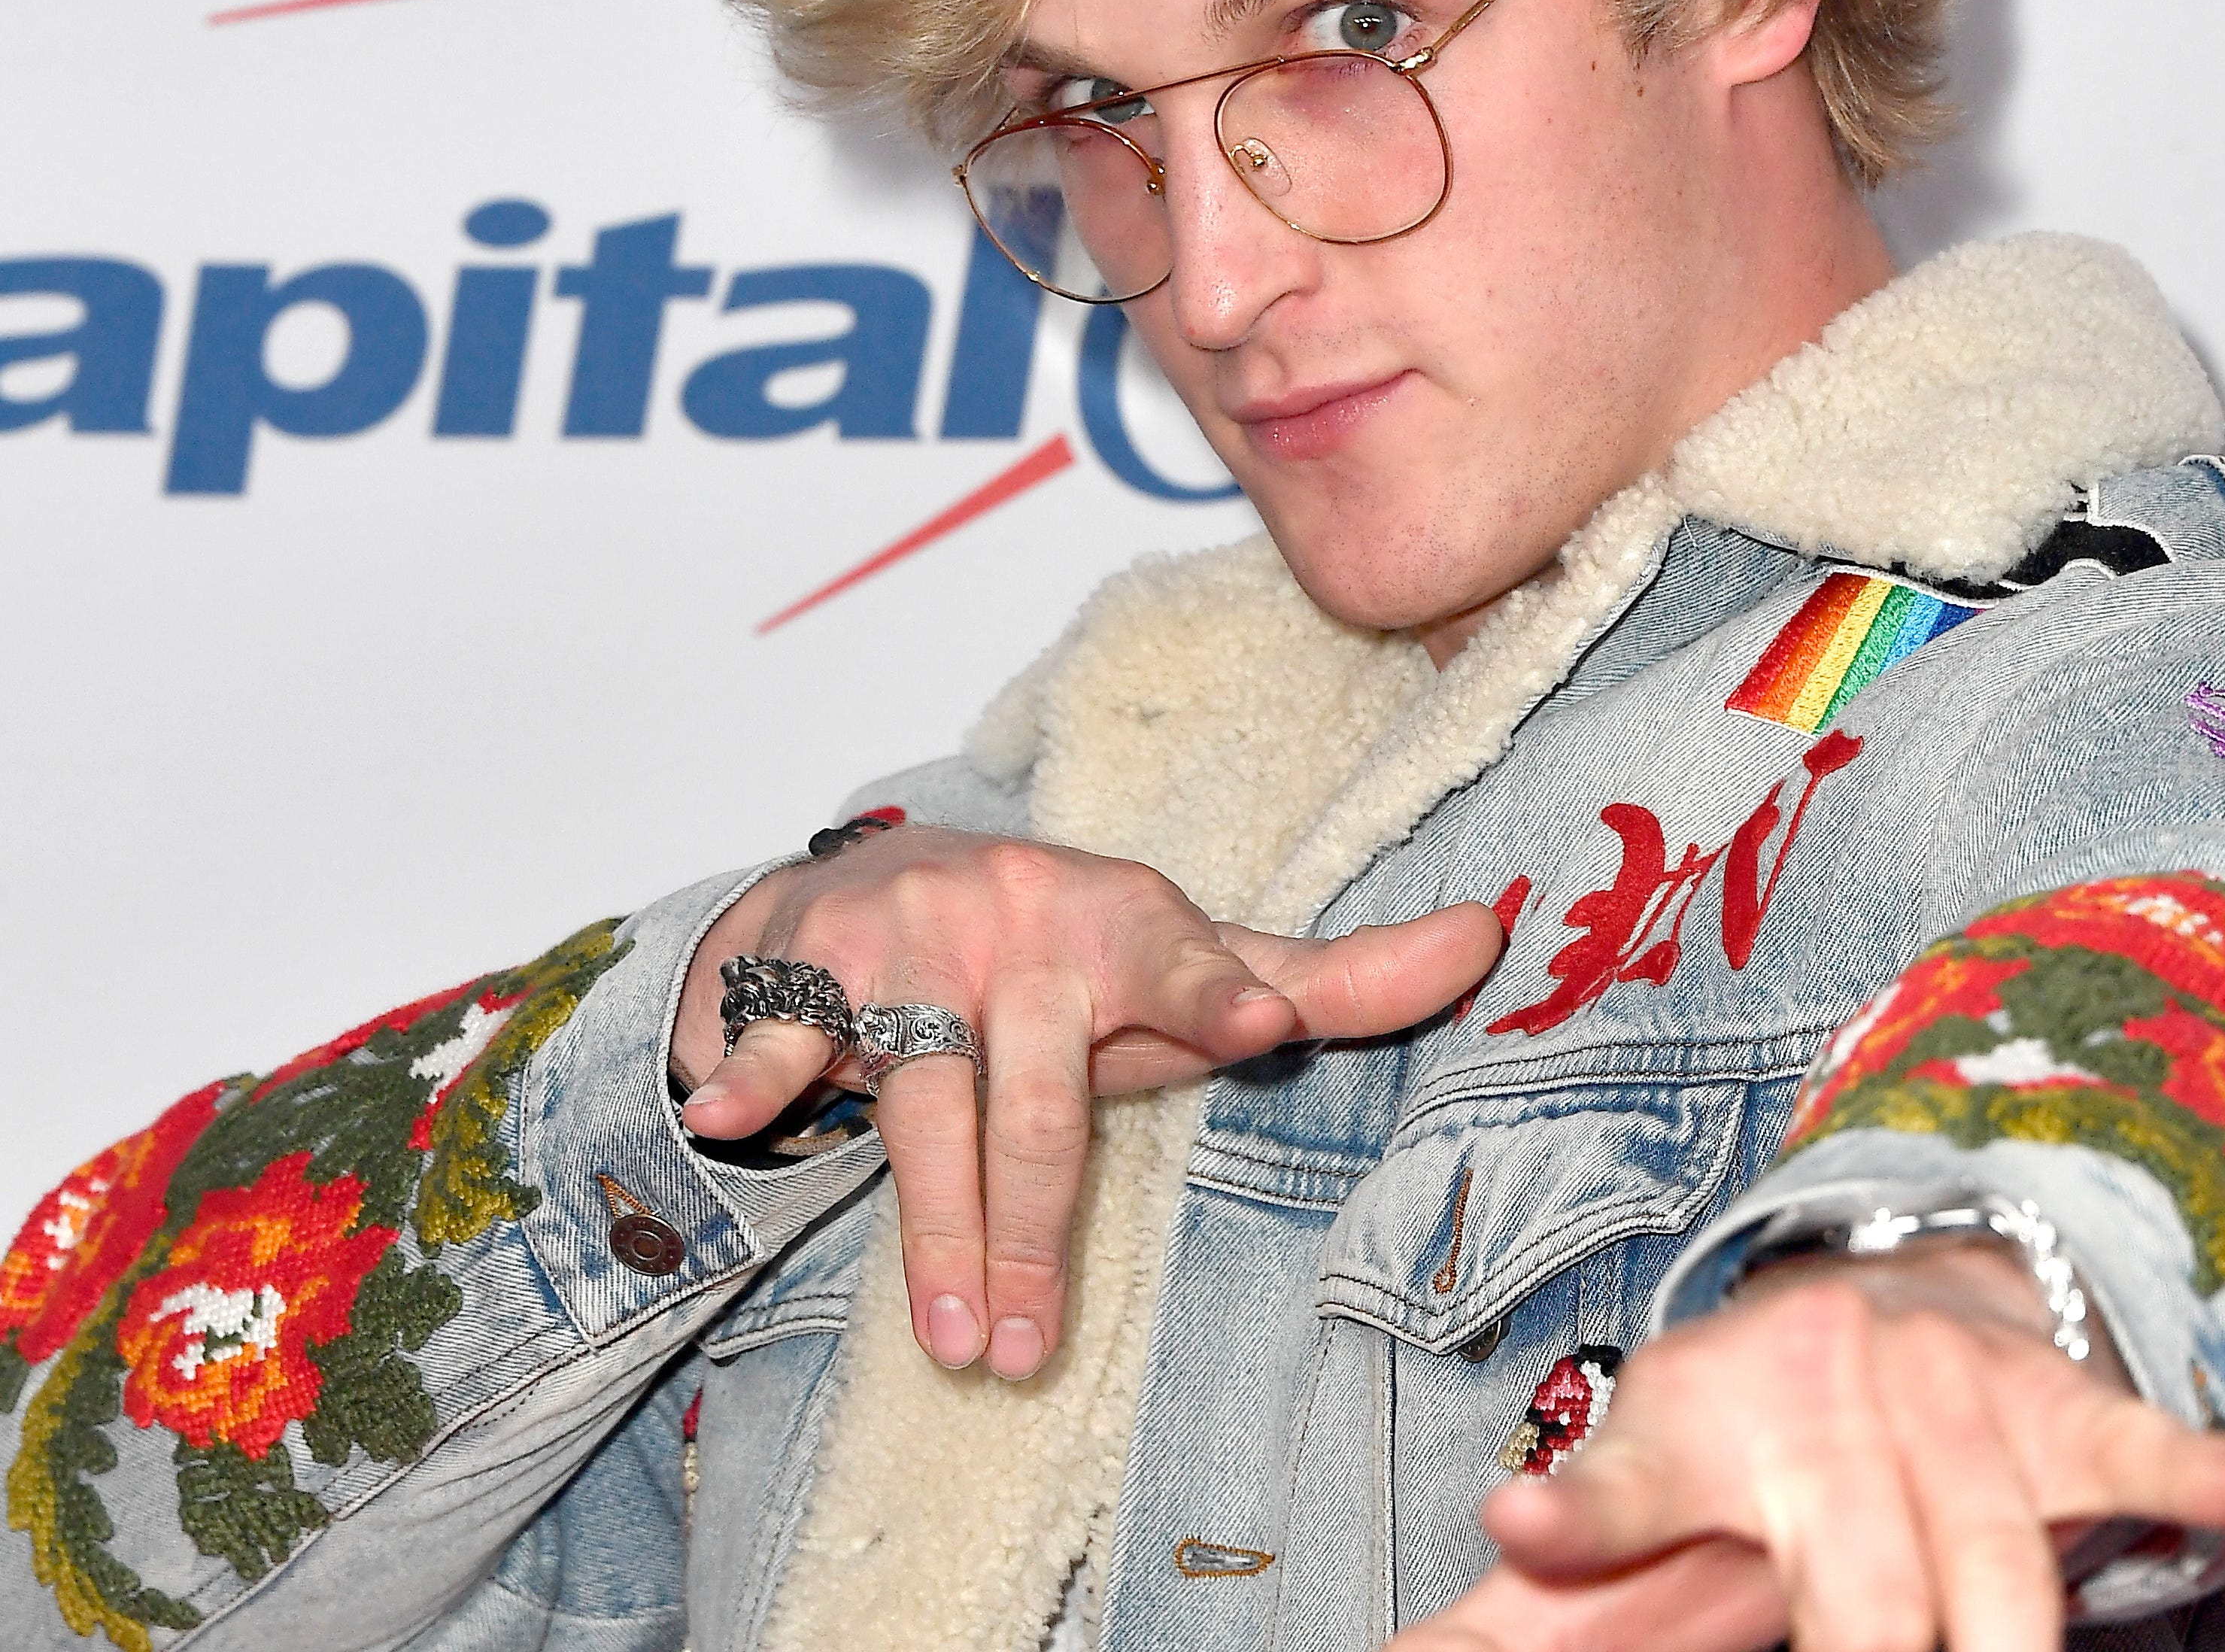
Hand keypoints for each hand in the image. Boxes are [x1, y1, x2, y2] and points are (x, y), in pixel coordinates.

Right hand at [671, 824, 1501, 1380]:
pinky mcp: (811, 962)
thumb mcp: (1189, 963)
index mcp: (1124, 920)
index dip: (1217, 989)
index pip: (1179, 958)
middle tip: (1029, 1352)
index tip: (1258, 1022)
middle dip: (1033, 1231)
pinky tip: (727, 1119)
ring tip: (953, 1342)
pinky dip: (751, 1074)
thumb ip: (1331, 977)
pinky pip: (783, 1033)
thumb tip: (1488, 939)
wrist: (873, 882)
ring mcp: (913, 938)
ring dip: (932, 1229)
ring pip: (926, 1100)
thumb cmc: (1063, 952)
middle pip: (1040, 1095)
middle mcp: (1022, 917)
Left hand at [1399, 1246, 2224, 1651]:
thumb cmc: (1741, 1408)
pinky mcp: (2055, 1408)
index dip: (1583, 1513)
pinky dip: (2198, 1464)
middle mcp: (1828, 1403)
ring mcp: (1951, 1401)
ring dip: (2007, 1636)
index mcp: (1706, 1422)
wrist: (1870, 1281)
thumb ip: (1578, 1532)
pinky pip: (2130, 1439)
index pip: (1634, 1479)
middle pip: (1860, 1588)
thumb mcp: (1640, 1460)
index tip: (1527, 1524)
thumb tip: (1467, 1570)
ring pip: (1998, 1560)